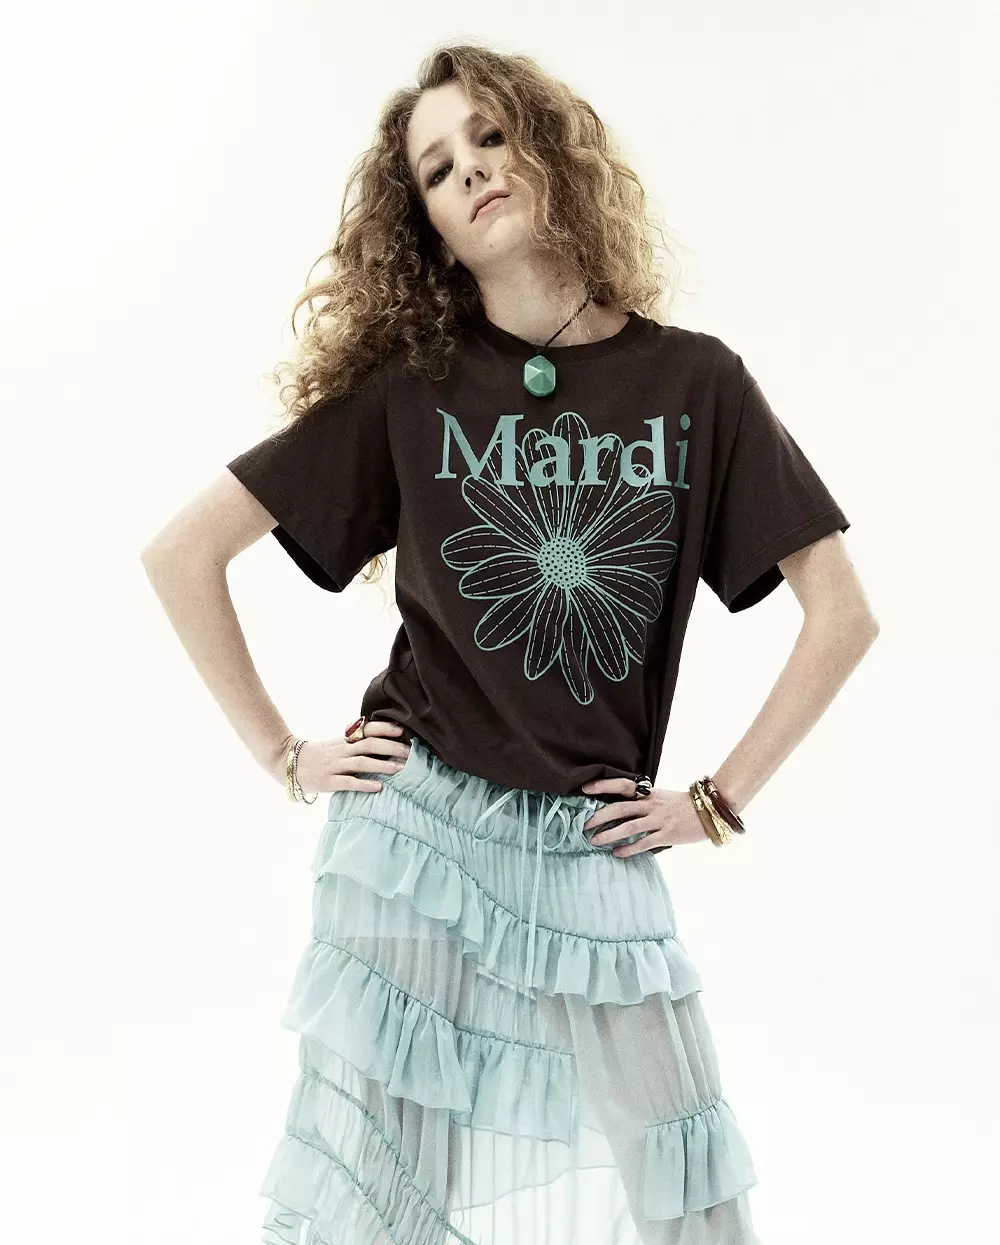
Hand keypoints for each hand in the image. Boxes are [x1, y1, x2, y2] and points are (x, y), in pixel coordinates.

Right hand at [268, 720, 410, 791]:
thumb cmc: (316, 754)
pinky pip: (349, 782)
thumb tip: (378, 740)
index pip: (367, 730)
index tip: (402, 730)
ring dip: (383, 765)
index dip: (384, 729)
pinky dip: (364, 784)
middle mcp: (341, 750)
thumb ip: (353, 742)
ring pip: (362, 763)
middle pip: (369, 745)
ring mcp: (335, 765)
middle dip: (391, 748)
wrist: (287, 762)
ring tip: (401, 770)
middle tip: (410, 753)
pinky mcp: (329, 781)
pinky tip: (379, 787)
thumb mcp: (335, 743)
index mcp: (344, 740)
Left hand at [579, 777, 711, 856]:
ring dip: (609, 835)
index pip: (622, 786)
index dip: (603, 786)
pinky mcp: (666, 835)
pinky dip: (628, 849)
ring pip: (628, 827)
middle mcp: (651, 805)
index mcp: (649, 793)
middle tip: (584, 825)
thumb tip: (619, 809)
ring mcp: (659, 820)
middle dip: (599, 816)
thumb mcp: (661, 797)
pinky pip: (643, 843)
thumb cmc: (683, 805)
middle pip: (620, 808)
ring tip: (594, 841)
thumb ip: (643, 802)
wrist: (710, 811)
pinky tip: (617, 853)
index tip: (585, 789)